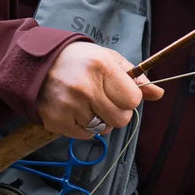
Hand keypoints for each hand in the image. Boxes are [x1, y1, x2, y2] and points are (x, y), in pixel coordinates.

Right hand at [36, 42, 163, 139]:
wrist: (35, 64)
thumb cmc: (78, 60)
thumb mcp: (108, 59)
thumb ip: (135, 78)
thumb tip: (159, 93)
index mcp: (102, 68)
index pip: (133, 99)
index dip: (129, 98)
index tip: (119, 91)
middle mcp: (86, 88)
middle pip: (121, 119)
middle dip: (117, 112)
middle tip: (103, 99)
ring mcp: (70, 106)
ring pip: (103, 129)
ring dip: (99, 119)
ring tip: (86, 102)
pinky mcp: (57, 121)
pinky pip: (85, 135)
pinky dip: (83, 126)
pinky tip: (74, 109)